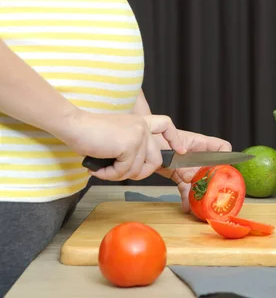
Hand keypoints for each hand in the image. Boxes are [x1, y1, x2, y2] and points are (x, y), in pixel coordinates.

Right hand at [60, 110, 185, 180]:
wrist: (74, 125)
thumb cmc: (88, 132)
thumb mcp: (116, 137)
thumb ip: (131, 147)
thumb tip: (137, 168)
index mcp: (140, 122)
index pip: (166, 125)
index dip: (175, 139)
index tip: (181, 150)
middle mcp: (142, 127)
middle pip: (155, 160)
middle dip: (140, 174)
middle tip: (119, 174)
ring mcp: (138, 135)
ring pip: (137, 169)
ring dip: (117, 175)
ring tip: (101, 170)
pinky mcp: (129, 145)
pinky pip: (124, 172)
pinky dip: (109, 175)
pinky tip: (96, 169)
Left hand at [154, 130, 231, 211]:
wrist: (144, 146)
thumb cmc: (159, 138)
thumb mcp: (173, 150)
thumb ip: (184, 164)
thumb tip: (190, 179)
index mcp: (202, 144)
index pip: (222, 147)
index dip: (227, 157)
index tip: (227, 171)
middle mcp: (199, 156)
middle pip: (213, 169)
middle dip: (215, 183)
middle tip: (215, 195)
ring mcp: (190, 167)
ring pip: (200, 181)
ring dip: (201, 194)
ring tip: (201, 206)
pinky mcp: (180, 176)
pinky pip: (186, 188)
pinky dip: (186, 198)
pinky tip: (187, 207)